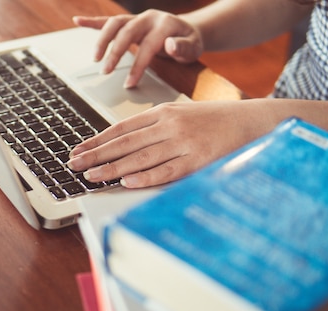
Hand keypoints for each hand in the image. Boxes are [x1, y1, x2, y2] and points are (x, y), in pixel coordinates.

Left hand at [67, 100, 270, 187]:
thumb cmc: (213, 121)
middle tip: (74, 164)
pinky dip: (147, 177)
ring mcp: (184, 143)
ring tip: (92, 176)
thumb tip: (119, 147)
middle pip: (125, 142)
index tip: (77, 150)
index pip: (121, 128)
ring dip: (113, 168)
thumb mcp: (180, 116)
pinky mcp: (199, 160)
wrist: (253, 121)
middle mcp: (170, 125)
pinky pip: (168, 170)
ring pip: (141, 157)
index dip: (97, 140)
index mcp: (163, 112)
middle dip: (96, 154)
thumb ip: (152, 129)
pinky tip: (128, 182)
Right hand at [73, 10, 202, 87]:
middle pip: (127, 32)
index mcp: (165, 24)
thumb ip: (183, 47)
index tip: (129, 83)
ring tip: (95, 58)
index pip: (147, 46)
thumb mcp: (194, 47)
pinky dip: (93, 21)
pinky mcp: (129, 21)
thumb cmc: (189, 42)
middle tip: (105, 71)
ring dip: (102, 40)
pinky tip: (78, 21)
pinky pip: (109, 20)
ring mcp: (137, 17)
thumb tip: (169, 45)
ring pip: (115, 23)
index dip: (137, 65)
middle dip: (115, 52)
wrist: (188, 30)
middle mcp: (148, 17)